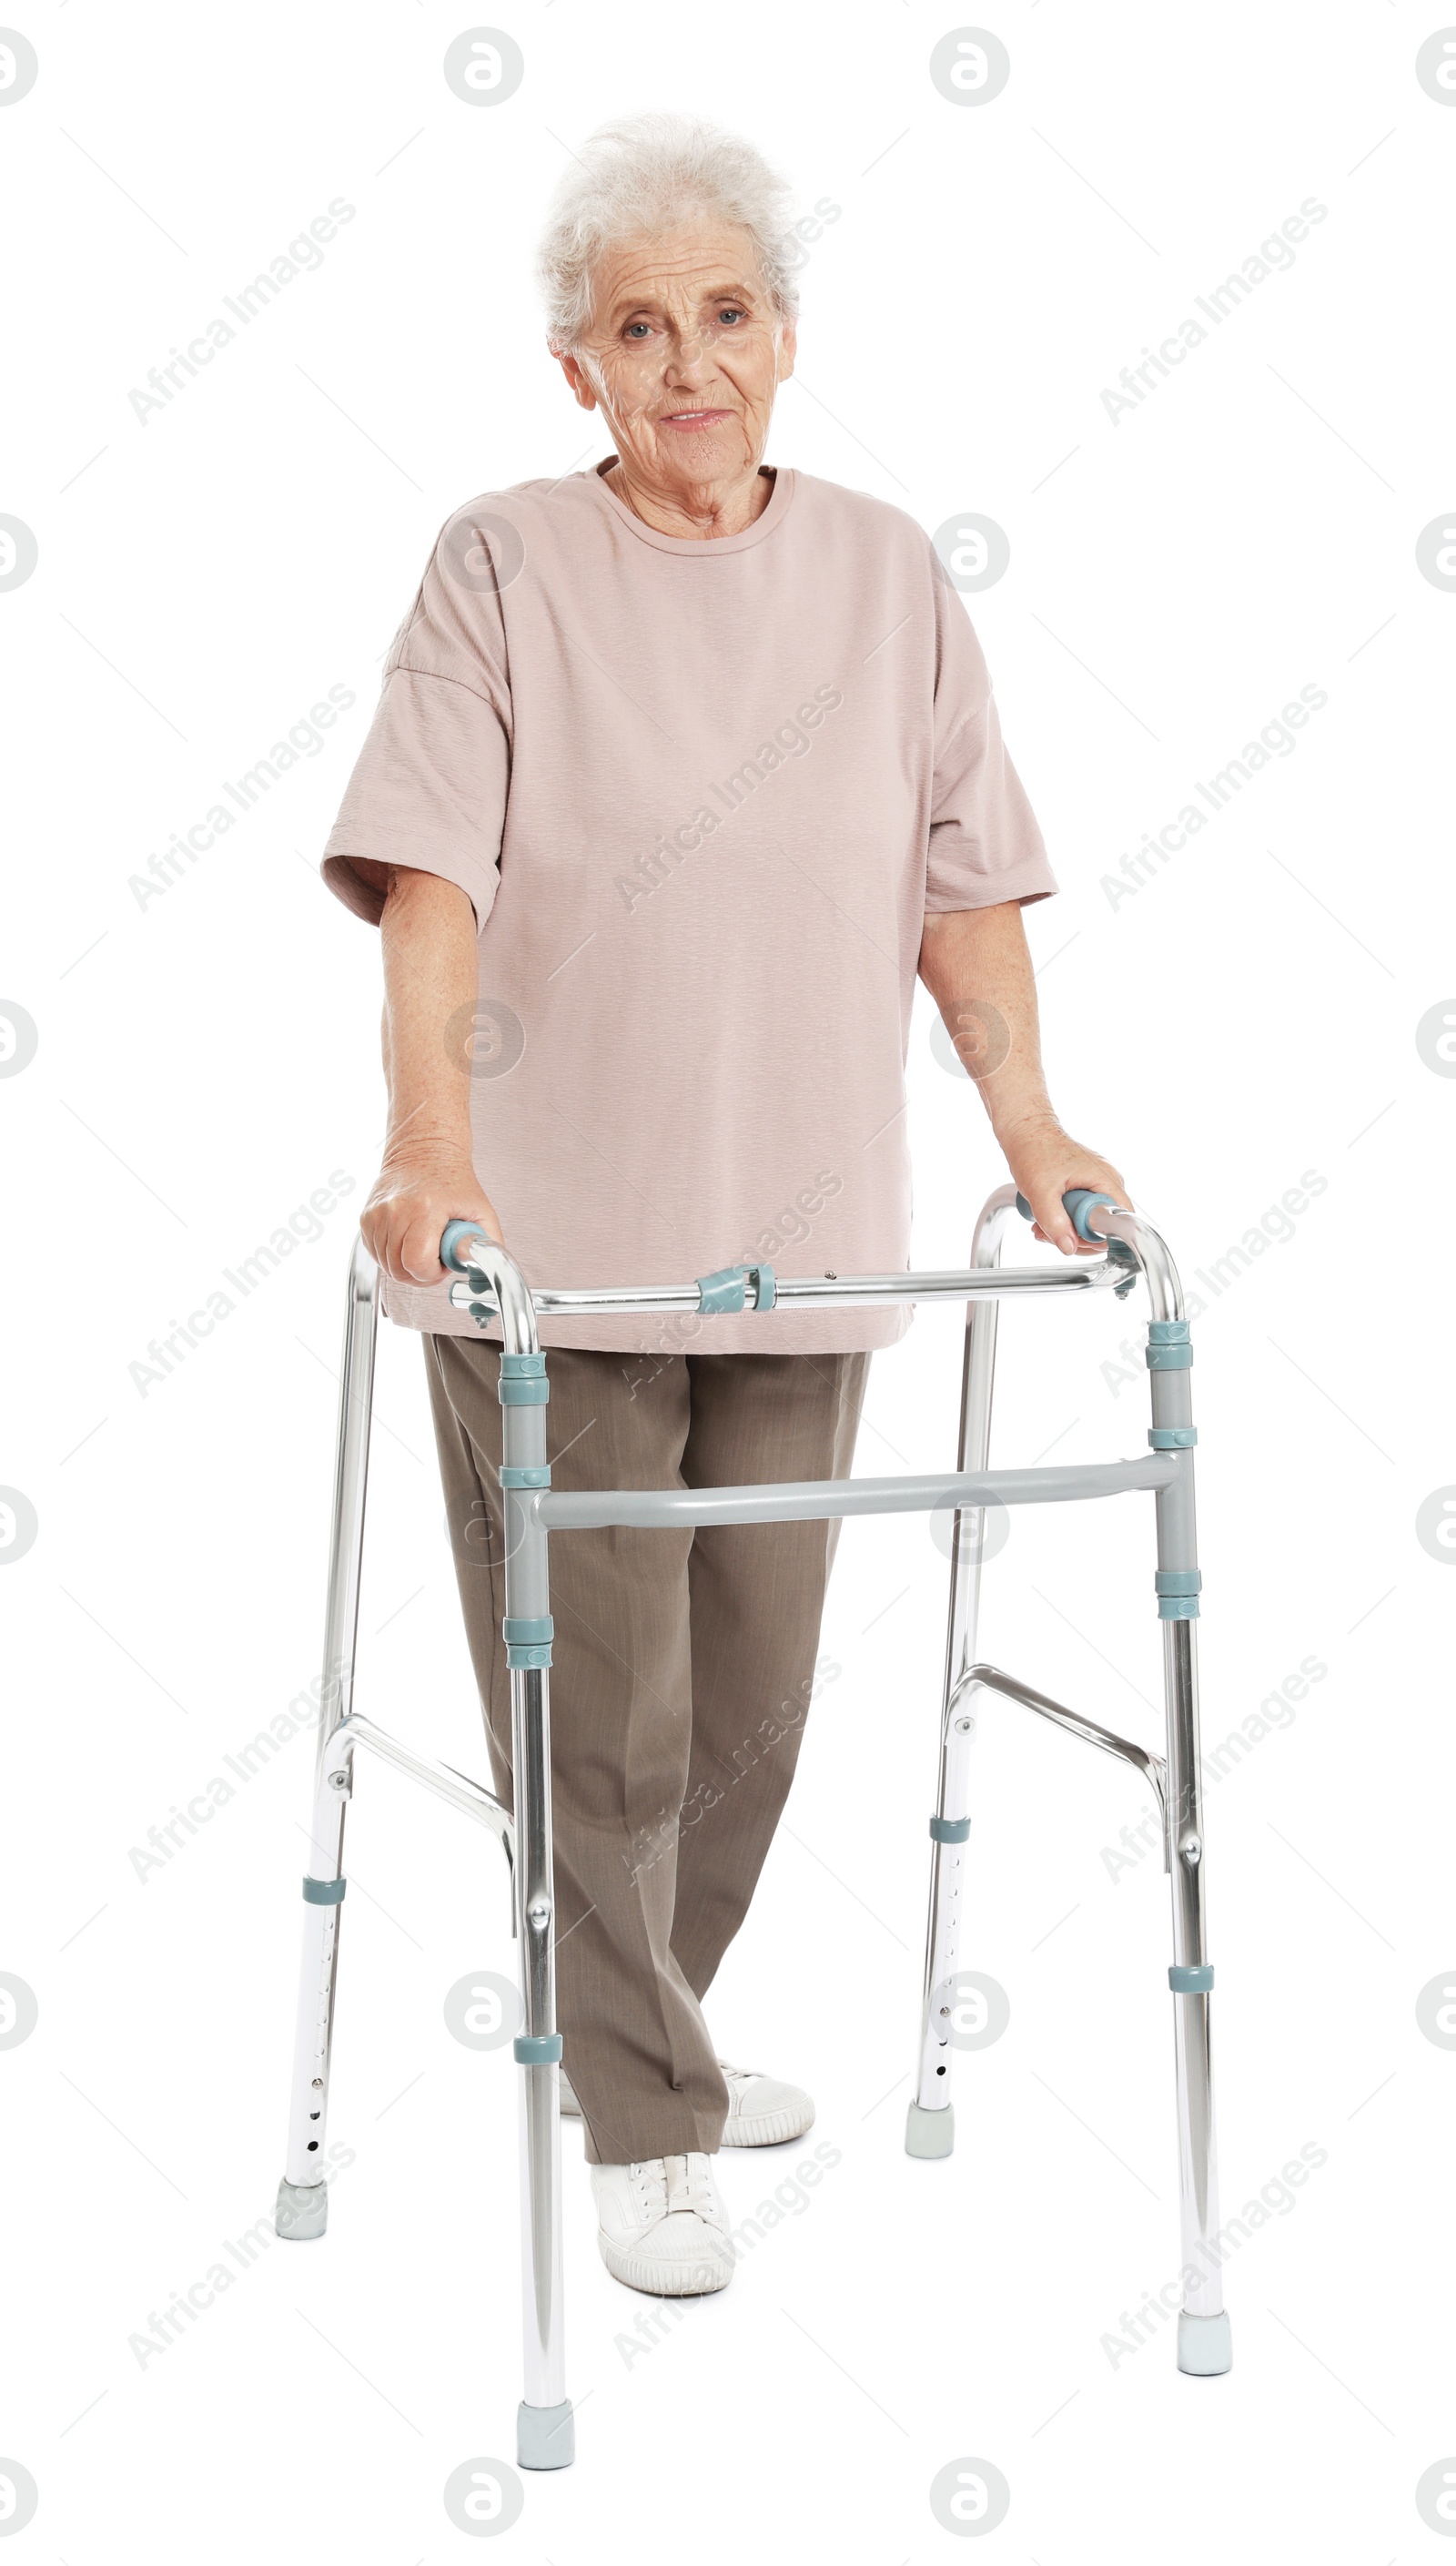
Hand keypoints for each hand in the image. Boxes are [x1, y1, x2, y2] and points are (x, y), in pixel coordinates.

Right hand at [360, 1149, 504, 1285]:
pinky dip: (392, 1255)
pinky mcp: (367, 1217)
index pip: (416, 1262)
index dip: (431, 1273)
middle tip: (435, 1256)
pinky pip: (376, 1254)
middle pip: (399, 1269)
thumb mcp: (481, 1211)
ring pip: (386, 1265)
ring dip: (405, 1265)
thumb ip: (486, 1245)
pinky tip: (408, 1241)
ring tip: (423, 1245)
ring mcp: (377, 1214)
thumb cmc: (452, 1181)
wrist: (425, 1152)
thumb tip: (482, 1270)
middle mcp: (396, 1210)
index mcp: (426, 1209)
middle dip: (420, 1272)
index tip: (442, 1264)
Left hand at [1003, 1121, 1129, 1256]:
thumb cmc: (1034, 1150)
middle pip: (1103, 1227)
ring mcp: (1096, 1185)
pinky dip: (1063, 1220)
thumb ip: (1055, 1222)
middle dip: (1075, 1236)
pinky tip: (1045, 1219)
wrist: (1025, 1131)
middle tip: (1049, 1233)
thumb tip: (1069, 1248)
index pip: (1121, 1222)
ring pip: (1088, 1223)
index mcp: (1107, 1180)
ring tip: (1041, 1226)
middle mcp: (1107, 1182)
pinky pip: (1080, 1213)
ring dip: (1065, 1230)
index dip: (1099, 1238)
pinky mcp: (1085, 1187)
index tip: (1074, 1239)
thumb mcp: (1041, 1191)